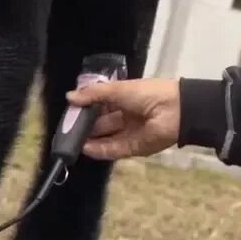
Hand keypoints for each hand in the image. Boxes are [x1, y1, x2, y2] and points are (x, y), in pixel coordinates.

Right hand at [65, 78, 180, 160]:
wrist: (175, 111)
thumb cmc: (147, 94)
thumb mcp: (118, 89)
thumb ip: (94, 94)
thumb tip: (69, 97)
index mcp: (125, 98)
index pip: (101, 105)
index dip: (86, 108)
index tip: (69, 112)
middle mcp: (126, 116)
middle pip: (102, 123)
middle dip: (85, 126)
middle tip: (65, 129)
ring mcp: (130, 133)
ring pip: (105, 138)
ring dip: (89, 140)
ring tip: (70, 141)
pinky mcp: (133, 148)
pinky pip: (113, 150)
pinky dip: (99, 150)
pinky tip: (84, 148)